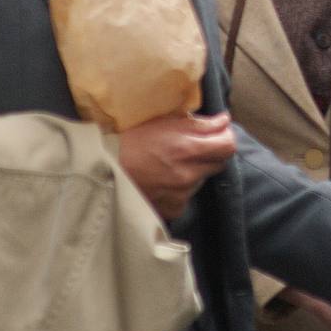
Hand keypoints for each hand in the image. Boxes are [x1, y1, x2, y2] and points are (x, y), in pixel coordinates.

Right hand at [117, 112, 235, 219]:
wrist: (103, 167)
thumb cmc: (130, 139)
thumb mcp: (164, 122)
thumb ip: (198, 124)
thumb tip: (223, 121)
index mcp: (187, 148)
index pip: (228, 146)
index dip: (226, 137)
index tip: (219, 133)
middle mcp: (188, 173)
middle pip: (218, 163)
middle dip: (211, 153)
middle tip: (192, 146)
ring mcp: (181, 194)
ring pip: (201, 180)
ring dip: (194, 171)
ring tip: (171, 163)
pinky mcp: (172, 208)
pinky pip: (186, 197)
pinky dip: (180, 189)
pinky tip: (163, 180)